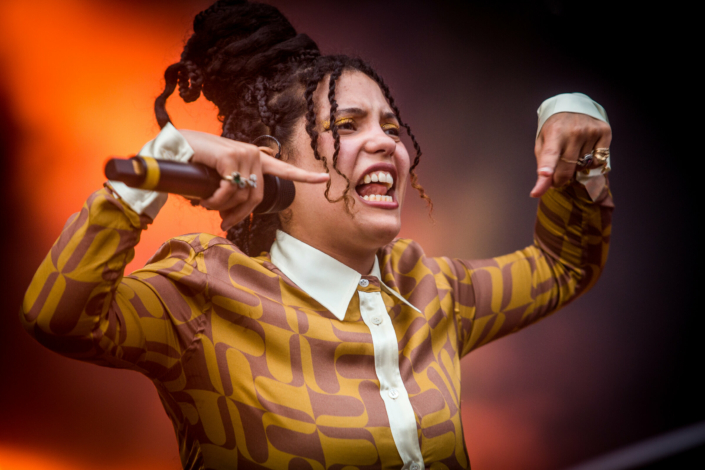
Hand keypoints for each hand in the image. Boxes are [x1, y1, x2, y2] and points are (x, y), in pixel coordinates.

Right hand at [179, 129, 328, 229]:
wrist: (175, 146)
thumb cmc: (195, 163)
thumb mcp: (218, 177)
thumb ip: (233, 187)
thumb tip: (234, 213)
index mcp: (254, 158)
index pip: (283, 168)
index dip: (304, 176)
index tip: (324, 178)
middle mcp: (253, 154)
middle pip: (256, 196)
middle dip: (239, 215)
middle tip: (225, 224)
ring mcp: (244, 154)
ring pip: (241, 196)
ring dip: (222, 208)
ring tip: (208, 206)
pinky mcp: (231, 156)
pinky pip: (229, 191)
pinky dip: (216, 201)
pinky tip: (205, 200)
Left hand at [530, 112, 611, 197]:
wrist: (573, 105)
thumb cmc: (555, 128)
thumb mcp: (542, 142)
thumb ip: (542, 165)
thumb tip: (538, 191)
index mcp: (554, 133)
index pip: (550, 154)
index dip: (547, 167)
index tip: (544, 175)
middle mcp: (574, 132)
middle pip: (567, 169)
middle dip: (558, 180)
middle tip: (555, 180)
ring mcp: (591, 132)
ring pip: (582, 166)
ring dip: (575, 167)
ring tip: (572, 153)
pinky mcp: (604, 132)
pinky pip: (597, 162)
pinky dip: (590, 163)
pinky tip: (585, 152)